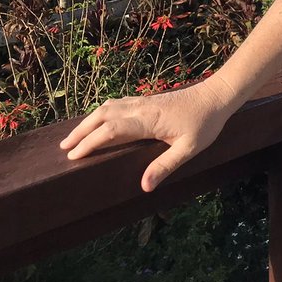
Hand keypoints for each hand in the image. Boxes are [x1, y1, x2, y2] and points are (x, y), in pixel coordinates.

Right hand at [59, 76, 238, 192]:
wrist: (217, 95)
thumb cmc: (206, 122)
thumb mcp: (190, 148)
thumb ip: (166, 165)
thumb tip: (144, 186)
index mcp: (148, 120)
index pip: (110, 130)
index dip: (90, 142)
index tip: (73, 156)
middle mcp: (141, 108)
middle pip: (102, 116)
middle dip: (81, 131)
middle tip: (63, 148)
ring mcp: (144, 101)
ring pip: (108, 107)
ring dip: (89, 120)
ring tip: (75, 136)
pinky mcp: (148, 99)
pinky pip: (118, 103)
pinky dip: (103, 112)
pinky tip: (100, 119)